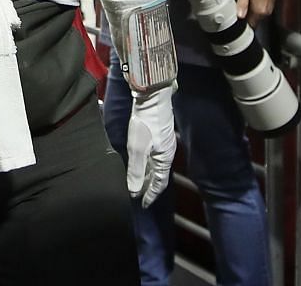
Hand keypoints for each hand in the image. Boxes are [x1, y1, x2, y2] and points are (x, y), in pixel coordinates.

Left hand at [125, 84, 176, 207]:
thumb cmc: (146, 123)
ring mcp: (164, 143)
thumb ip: (136, 171)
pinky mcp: (159, 134)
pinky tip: (138, 161)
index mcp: (164, 159)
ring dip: (146, 174)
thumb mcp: (137, 149)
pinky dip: (146, 163)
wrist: (152, 96)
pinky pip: (153, 155)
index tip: (143, 204)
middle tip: (137, 194)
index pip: (159, 184)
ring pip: (155, 165)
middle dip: (148, 186)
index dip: (151, 195)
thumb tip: (133, 191)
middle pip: (158, 175)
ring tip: (136, 181)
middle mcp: (167, 153)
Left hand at [235, 0, 279, 19]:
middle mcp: (266, 11)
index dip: (243, 22)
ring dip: (252, 10)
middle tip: (239, 7)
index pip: (251, 24)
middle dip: (247, 15)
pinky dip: (257, 5)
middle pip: (255, 19)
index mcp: (259, 11)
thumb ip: (242, 4)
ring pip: (258, 14)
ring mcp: (270, 6)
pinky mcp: (271, 1)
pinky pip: (262, 8)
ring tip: (246, 1)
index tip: (237, 17)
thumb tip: (239, 16)